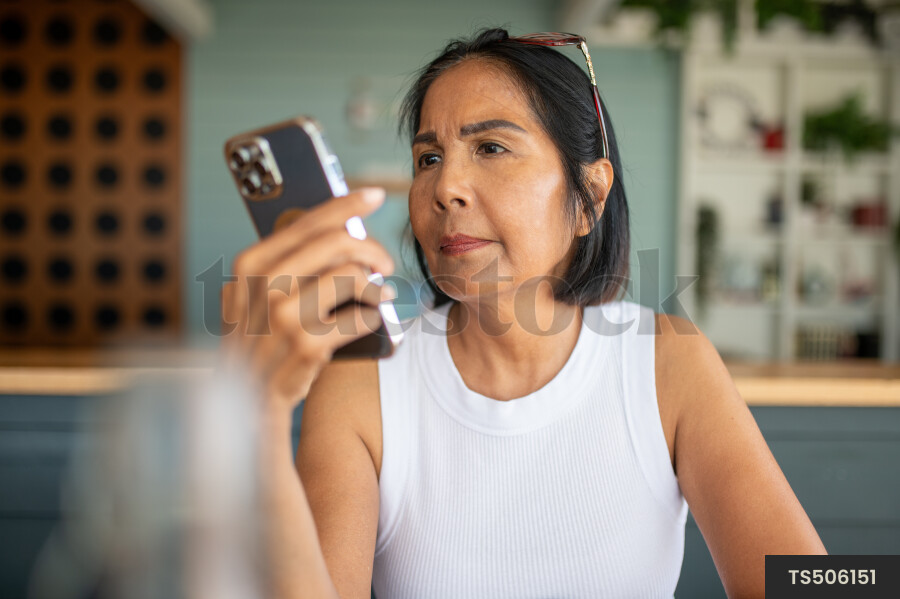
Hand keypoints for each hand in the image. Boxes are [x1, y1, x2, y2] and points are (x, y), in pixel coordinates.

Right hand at [220, 188, 394, 410]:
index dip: (347, 205)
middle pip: (337, 242)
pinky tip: (373, 317)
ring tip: (380, 293)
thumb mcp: (250, 296)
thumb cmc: (258, 342)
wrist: (246, 400)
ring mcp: (285, 316)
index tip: (375, 196)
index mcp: (251, 263)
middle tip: (385, 263)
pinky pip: (360, 316)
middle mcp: (265, 285)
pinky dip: (374, 315)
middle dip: (372, 248)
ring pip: (352, 275)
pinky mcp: (308, 344)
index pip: (307, 220)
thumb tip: (336, 225)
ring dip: (375, 285)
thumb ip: (281, 262)